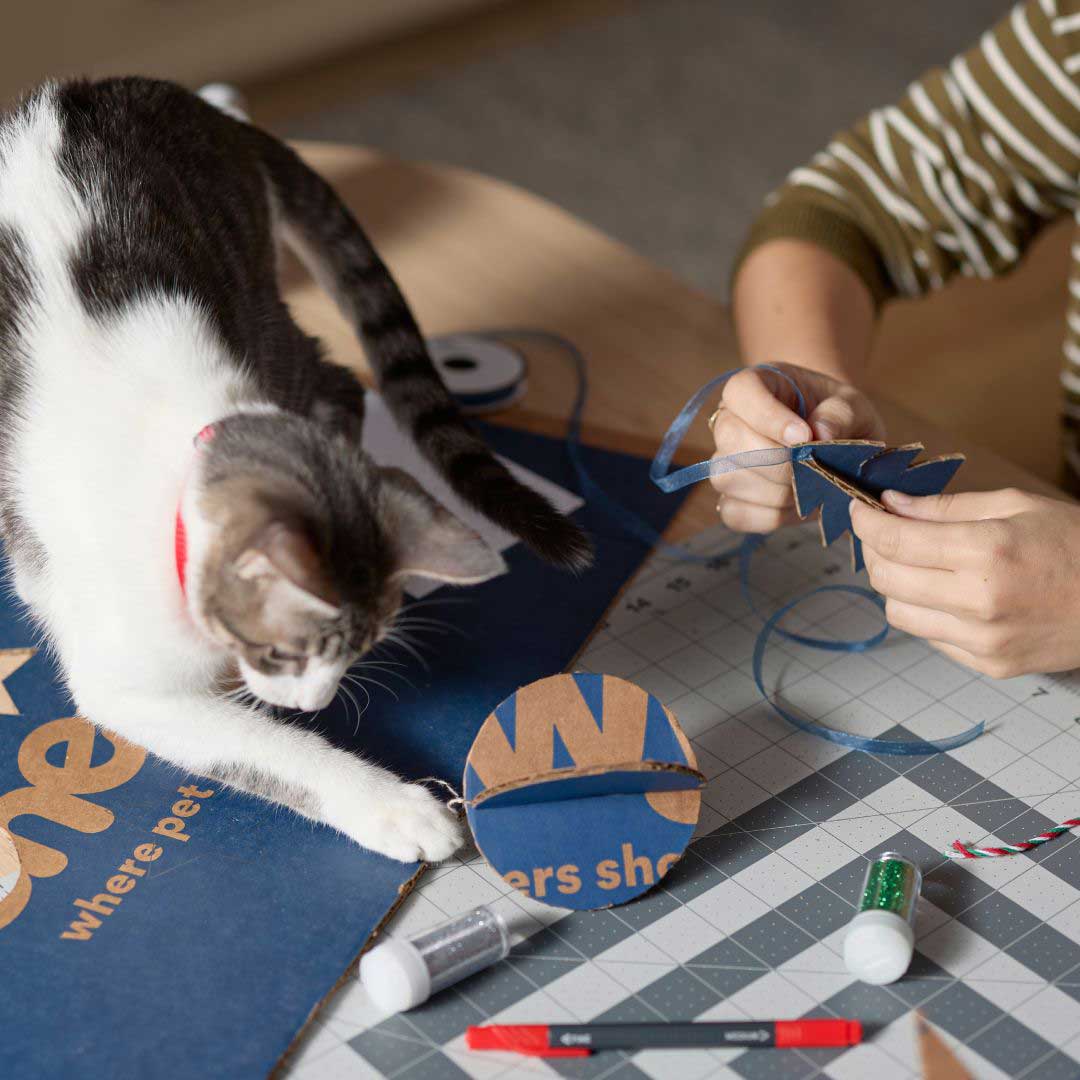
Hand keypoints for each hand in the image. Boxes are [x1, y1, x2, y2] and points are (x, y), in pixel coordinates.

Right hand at [711, 363, 884, 532]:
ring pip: (729, 479)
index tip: (805, 435)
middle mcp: (729, 421)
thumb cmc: (837, 418)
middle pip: (731, 440)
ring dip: (777, 490)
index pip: (742, 392)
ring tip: (809, 484)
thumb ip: (840, 413)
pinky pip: (735, 513)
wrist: (837, 445)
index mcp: (753, 386)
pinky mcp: (730, 497)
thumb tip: (820, 433)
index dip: (769, 416)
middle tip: (813, 466)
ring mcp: (724, 461)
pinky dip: (769, 515)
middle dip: (778, 461)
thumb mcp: (852, 405)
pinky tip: (794, 504)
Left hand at [851, 488, 1079, 677]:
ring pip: (897, 613)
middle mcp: (979, 602)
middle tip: (884, 533)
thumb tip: (890, 504)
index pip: (895, 540)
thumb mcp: (1014, 506)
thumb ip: (945, 508)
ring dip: (894, 585)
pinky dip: (924, 612)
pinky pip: (928, 637)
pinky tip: (945, 592)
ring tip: (915, 564)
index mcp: (987, 553)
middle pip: (886, 579)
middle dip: (874, 551)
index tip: (859, 511)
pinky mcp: (989, 665)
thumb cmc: (1076, 546)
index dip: (866, 523)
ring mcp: (983, 641)